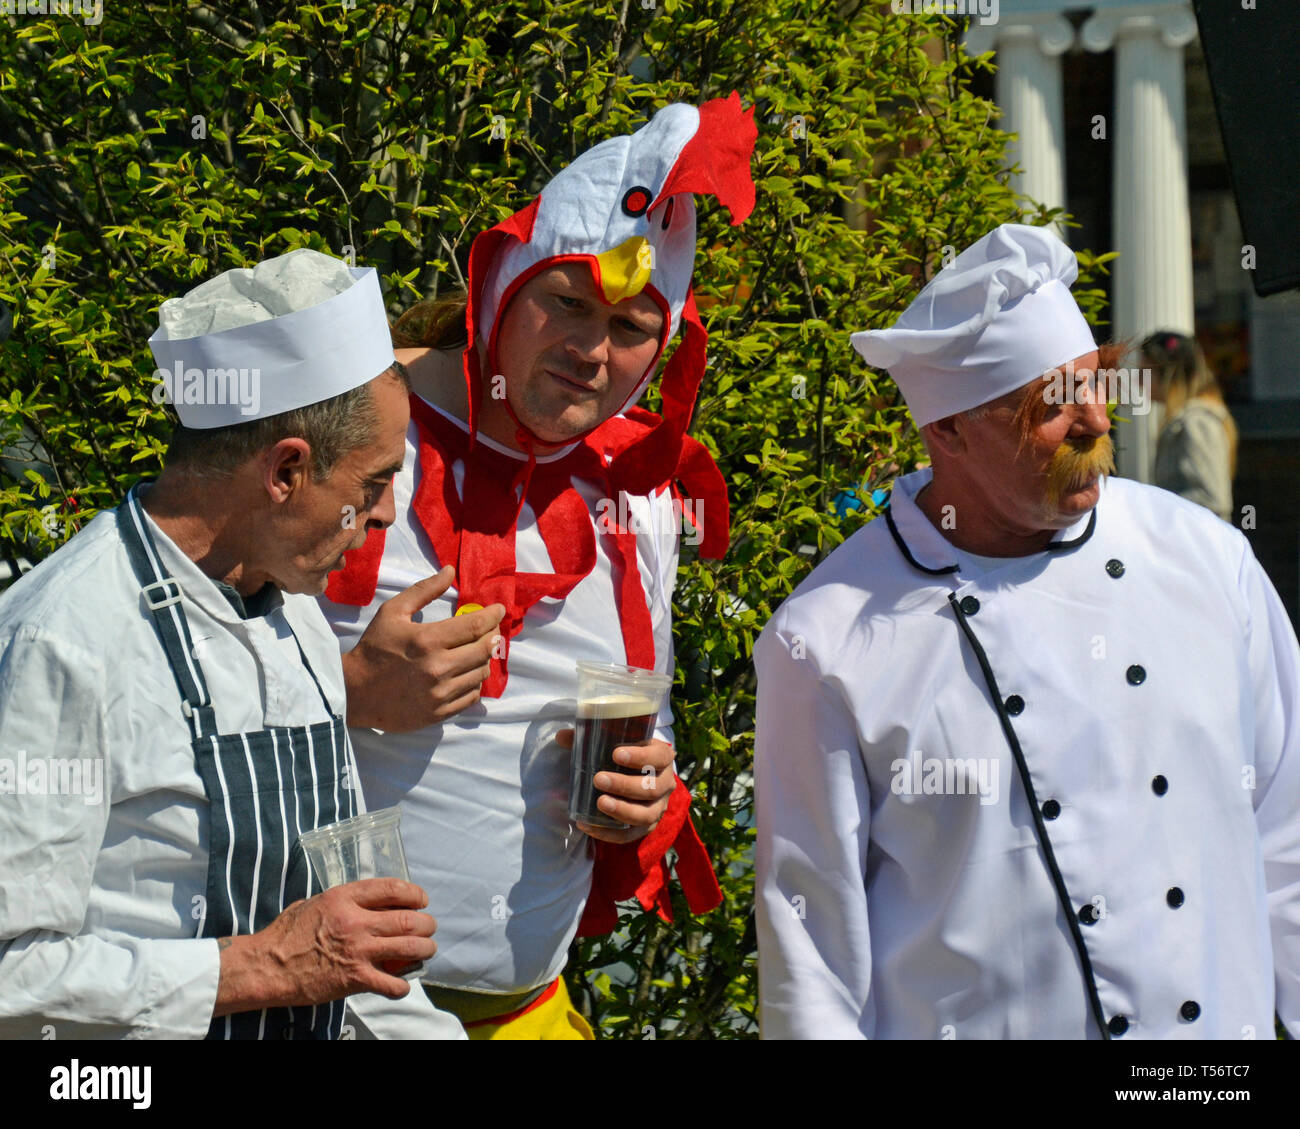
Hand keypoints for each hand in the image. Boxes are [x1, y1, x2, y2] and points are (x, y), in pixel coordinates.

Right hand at [213, 878, 436, 1015]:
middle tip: (428, 928)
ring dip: (424, 949)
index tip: (421, 900)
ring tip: (426, 950)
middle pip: (408, 919)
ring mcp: (357, 951)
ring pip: (408, 948)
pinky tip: (401, 984)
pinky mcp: (354, 979)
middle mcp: (355, 922)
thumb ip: (342, 901)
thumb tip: (364, 902)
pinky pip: (391, 984)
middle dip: (426, 924)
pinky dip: (402, 985)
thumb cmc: (285, 934)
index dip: (414, 893)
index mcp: (344, 898)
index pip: (392, 888)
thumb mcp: (314, 903)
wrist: (267, 967)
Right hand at [342, 565, 504, 731]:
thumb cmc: (375, 648)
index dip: (493, 616)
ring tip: (475, 651)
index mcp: (427, 640)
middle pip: (484, 650)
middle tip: (491, 630)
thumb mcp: (393, 611)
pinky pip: (472, 696)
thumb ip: (424, 590)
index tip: (499, 610)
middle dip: (493, 636)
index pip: (475, 625)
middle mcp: (437, 668)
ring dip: (484, 659)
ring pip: (481, 673)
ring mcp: (439, 693)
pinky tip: (466, 673)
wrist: (355, 692)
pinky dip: (474, 682)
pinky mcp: (439, 713)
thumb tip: (450, 571)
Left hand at [556, 728, 676, 843]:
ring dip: (622, 810)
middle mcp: (665, 784)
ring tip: (599, 803)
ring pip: (646, 814)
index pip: (659, 756)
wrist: (639, 776)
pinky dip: (610, 833)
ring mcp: (658, 807)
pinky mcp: (646, 827)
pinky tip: (588, 825)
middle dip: (625, 785)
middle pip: (652, 788)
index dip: (641, 756)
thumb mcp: (615, 743)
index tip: (616, 754)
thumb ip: (591, 738)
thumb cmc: (626, 755)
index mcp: (662, 758)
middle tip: (598, 779)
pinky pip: (631, 835)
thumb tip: (561, 736)